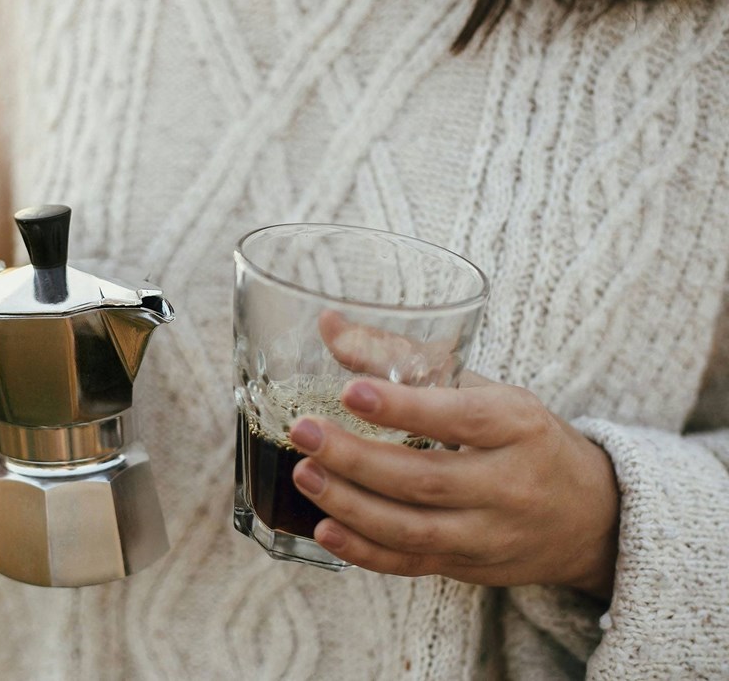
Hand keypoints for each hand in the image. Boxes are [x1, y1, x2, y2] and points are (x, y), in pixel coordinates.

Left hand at [288, 374, 619, 599]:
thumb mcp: (483, 389)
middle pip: (426, 479)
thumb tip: (328, 325)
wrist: (588, 517)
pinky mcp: (467, 566)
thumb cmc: (523, 438)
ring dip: (350, 504)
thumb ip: (404, 359)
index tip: (350, 391)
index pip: (460, 419)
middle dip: (356, 458)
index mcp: (517, 426)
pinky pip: (411, 563)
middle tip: (303, 432)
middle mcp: (508, 484)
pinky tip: (324, 529)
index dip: (404, 408)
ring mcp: (488, 533)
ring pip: (412, 528)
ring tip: (305, 473)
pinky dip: (364, 551)